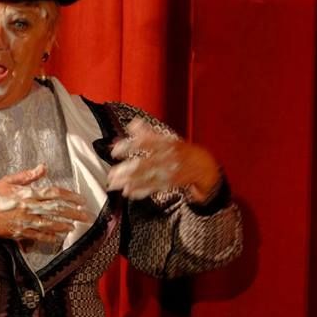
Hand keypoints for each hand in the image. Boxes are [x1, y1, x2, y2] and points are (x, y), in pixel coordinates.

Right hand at [0, 164, 93, 245]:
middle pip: (56, 210)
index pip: (53, 194)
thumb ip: (27, 175)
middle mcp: (29, 208)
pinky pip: (38, 236)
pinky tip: (60, 237)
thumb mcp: (9, 180)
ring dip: (64, 225)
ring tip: (76, 226)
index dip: (69, 196)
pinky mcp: (21, 233)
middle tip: (87, 216)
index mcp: (27, 193)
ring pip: (50, 224)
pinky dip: (50, 237)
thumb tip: (44, 167)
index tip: (81, 199)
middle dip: (73, 213)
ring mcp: (26, 222)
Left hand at [107, 118, 221, 201]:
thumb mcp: (168, 138)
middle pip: (145, 164)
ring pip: (148, 177)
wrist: (205, 166)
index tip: (114, 152)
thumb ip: (149, 132)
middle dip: (126, 170)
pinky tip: (129, 192)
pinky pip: (155, 187)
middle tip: (112, 175)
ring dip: (130, 182)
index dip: (129, 146)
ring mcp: (171, 171)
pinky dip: (141, 190)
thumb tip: (132, 124)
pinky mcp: (172, 183)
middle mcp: (169, 156)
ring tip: (115, 185)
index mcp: (167, 142)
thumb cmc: (182, 150)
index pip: (145, 142)